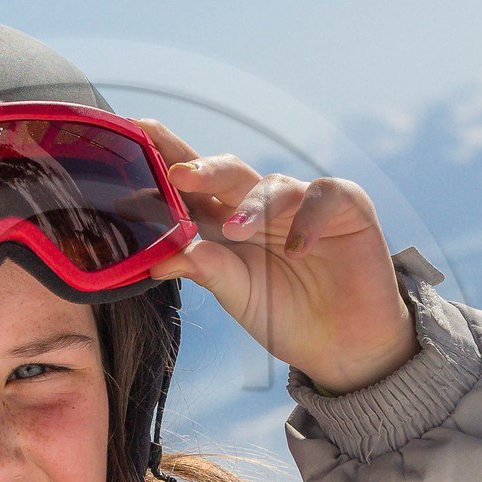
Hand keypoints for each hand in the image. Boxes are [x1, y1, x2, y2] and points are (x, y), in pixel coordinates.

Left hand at [136, 120, 417, 394]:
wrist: (344, 346)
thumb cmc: (287, 316)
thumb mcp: (239, 296)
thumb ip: (207, 271)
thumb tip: (160, 259)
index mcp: (227, 222)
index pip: (194, 186)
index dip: (167, 157)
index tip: (136, 136)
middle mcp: (261, 206)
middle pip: (228, 173)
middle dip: (202, 169)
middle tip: (178, 175)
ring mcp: (302, 204)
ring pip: (272, 184)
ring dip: (252, 207)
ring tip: (236, 232)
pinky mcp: (345, 208)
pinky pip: (323, 195)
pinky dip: (308, 218)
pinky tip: (297, 248)